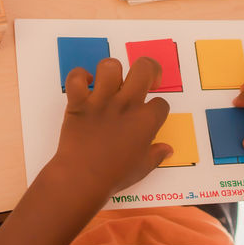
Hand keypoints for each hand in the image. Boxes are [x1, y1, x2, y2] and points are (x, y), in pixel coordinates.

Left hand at [48, 57, 170, 198]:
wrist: (82, 179)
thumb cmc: (114, 176)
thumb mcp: (142, 168)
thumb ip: (156, 155)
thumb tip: (167, 150)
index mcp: (145, 121)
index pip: (161, 102)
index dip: (158, 108)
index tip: (151, 116)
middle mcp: (126, 104)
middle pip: (144, 68)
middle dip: (149, 69)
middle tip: (145, 80)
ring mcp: (101, 101)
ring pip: (110, 66)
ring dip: (112, 71)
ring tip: (112, 83)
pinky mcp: (78, 103)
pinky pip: (76, 78)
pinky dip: (79, 78)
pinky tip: (85, 86)